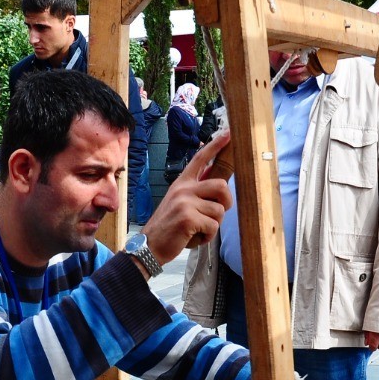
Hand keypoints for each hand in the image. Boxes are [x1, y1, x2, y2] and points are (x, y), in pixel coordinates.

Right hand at [140, 131, 233, 266]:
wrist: (150, 246)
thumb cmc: (169, 227)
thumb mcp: (179, 203)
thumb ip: (196, 193)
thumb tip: (219, 187)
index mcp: (182, 183)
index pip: (200, 158)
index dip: (215, 145)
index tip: (228, 133)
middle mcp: (183, 189)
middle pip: (221, 186)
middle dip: (226, 203)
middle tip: (216, 214)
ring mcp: (185, 202)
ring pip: (219, 210)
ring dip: (213, 225)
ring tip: (198, 230)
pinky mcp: (187, 218)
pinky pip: (213, 226)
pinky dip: (207, 237)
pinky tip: (193, 238)